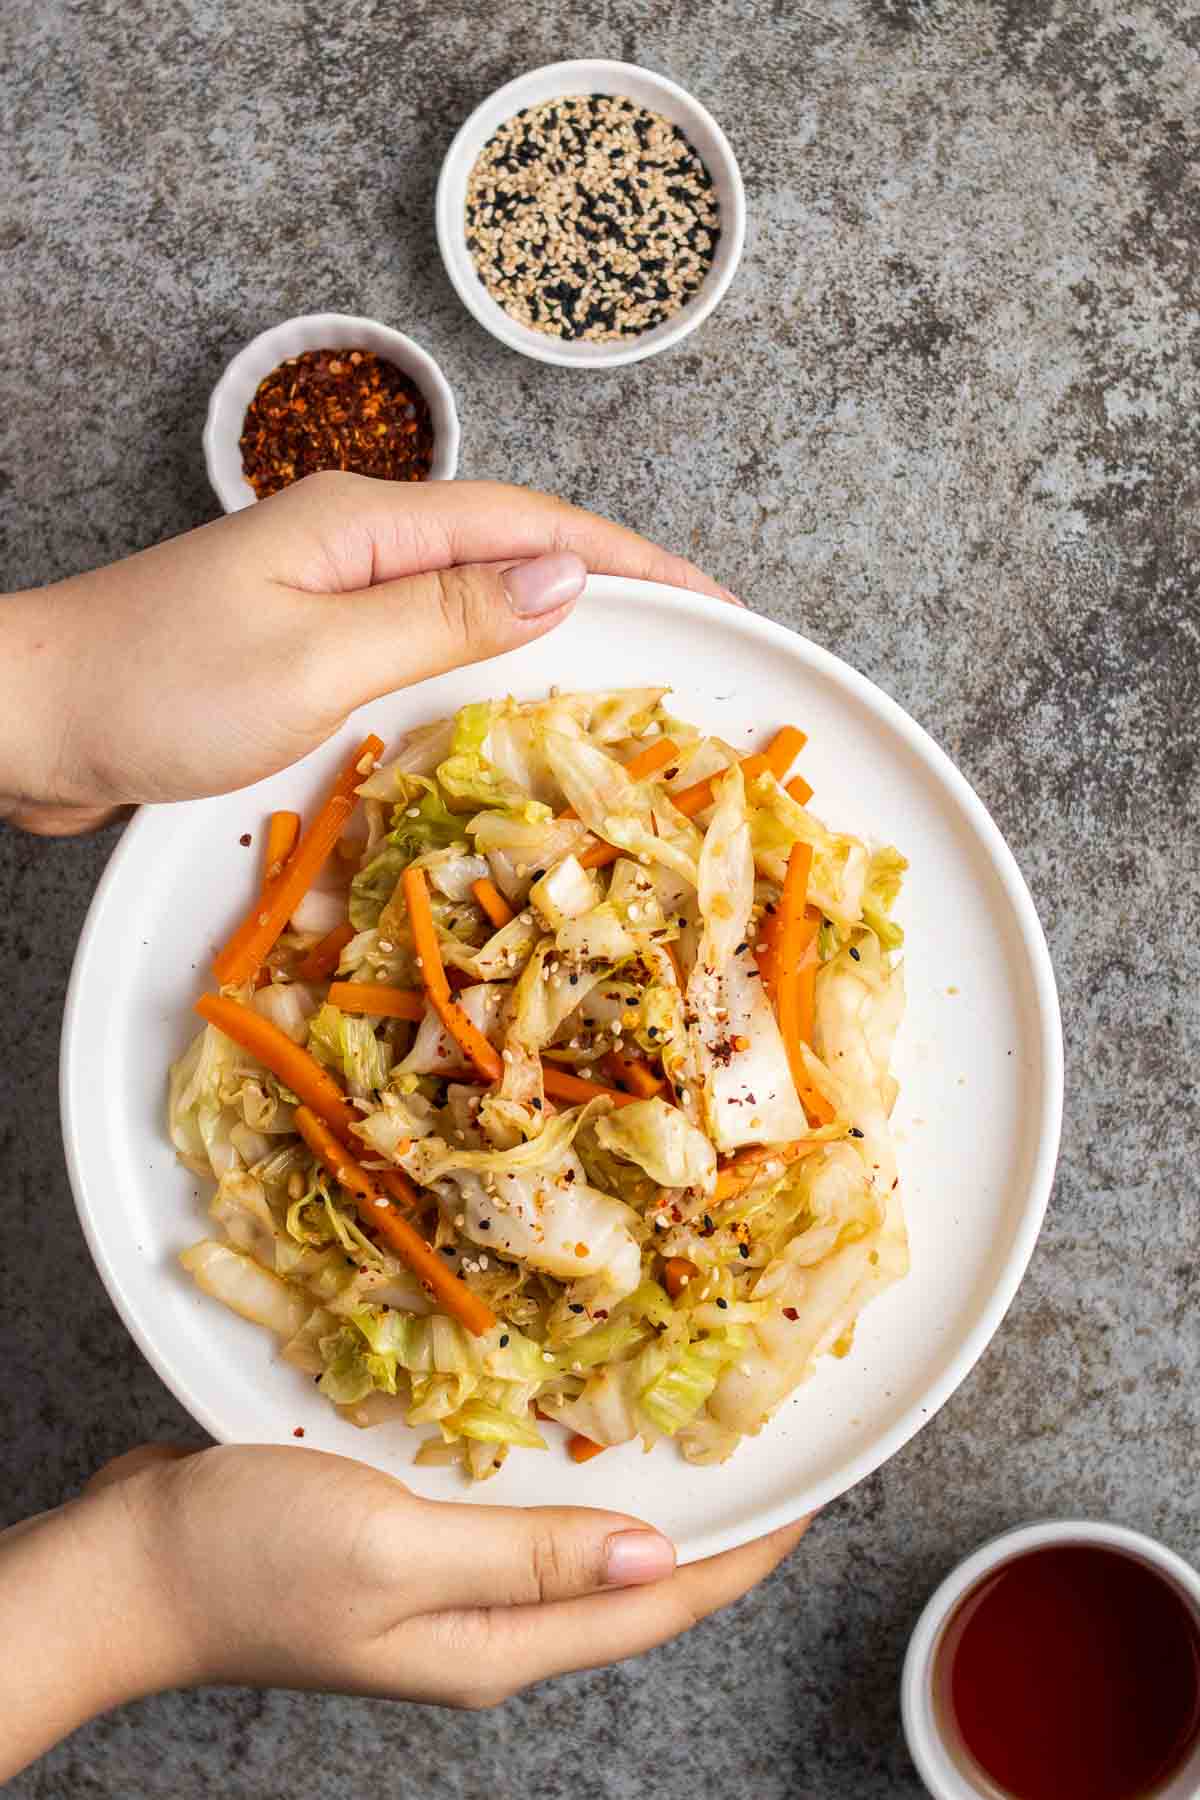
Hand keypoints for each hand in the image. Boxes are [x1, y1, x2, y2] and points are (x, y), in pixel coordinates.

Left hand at [0, 473, 737, 834]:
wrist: (27, 719)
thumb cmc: (155, 688)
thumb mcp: (316, 656)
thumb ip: (443, 615)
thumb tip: (566, 577)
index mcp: (368, 525)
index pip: (535, 526)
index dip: (635, 558)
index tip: (715, 601)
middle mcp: (358, 546)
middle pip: (515, 554)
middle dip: (612, 590)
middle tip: (693, 651)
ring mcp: (331, 596)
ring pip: (473, 603)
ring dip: (553, 635)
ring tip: (629, 681)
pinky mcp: (307, 647)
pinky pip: (424, 647)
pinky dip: (485, 672)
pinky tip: (510, 710)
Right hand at [0, 1441, 809, 1776]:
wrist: (130, 1567)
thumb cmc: (249, 1561)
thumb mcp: (395, 1554)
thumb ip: (528, 1557)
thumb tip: (658, 1558)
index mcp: (497, 1643)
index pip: (656, 1605)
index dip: (743, 1553)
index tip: (810, 1492)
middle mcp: (487, 1625)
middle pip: (632, 1582)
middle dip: (709, 1522)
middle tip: (763, 1438)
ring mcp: (447, 1588)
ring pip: (578, 1541)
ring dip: (640, 1489)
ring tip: (693, 1421)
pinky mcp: (409, 1545)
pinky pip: (516, 1510)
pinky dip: (562, 1469)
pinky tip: (569, 1418)